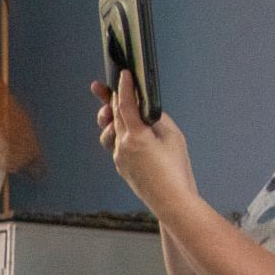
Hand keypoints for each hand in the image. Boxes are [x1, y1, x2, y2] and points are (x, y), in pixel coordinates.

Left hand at [92, 72, 198, 217]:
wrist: (170, 200)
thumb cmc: (175, 168)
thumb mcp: (172, 136)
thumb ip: (157, 119)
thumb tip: (146, 111)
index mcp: (135, 136)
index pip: (126, 105)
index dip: (124, 87)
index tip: (123, 74)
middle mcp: (122, 146)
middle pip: (114, 117)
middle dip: (108, 99)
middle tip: (99, 86)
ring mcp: (119, 158)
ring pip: (111, 132)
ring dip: (111, 119)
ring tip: (110, 109)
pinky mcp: (122, 167)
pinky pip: (117, 146)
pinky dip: (120, 135)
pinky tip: (129, 133)